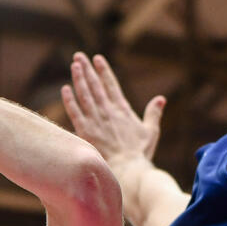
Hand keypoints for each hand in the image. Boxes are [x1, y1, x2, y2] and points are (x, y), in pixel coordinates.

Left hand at [61, 52, 165, 169]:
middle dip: (87, 69)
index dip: (103, 70)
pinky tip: (65, 89)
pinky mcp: (85, 131)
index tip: (97, 58)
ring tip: (74, 65)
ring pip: (84, 94)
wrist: (128, 169)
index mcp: (122, 110)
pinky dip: (70, 100)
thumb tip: (161, 99)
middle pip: (95, 85)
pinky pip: (75, 112)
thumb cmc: (140, 154)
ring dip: (79, 78)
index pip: (111, 84)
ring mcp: (95, 120)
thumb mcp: (151, 132)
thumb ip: (154, 113)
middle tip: (79, 55)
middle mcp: (107, 111)